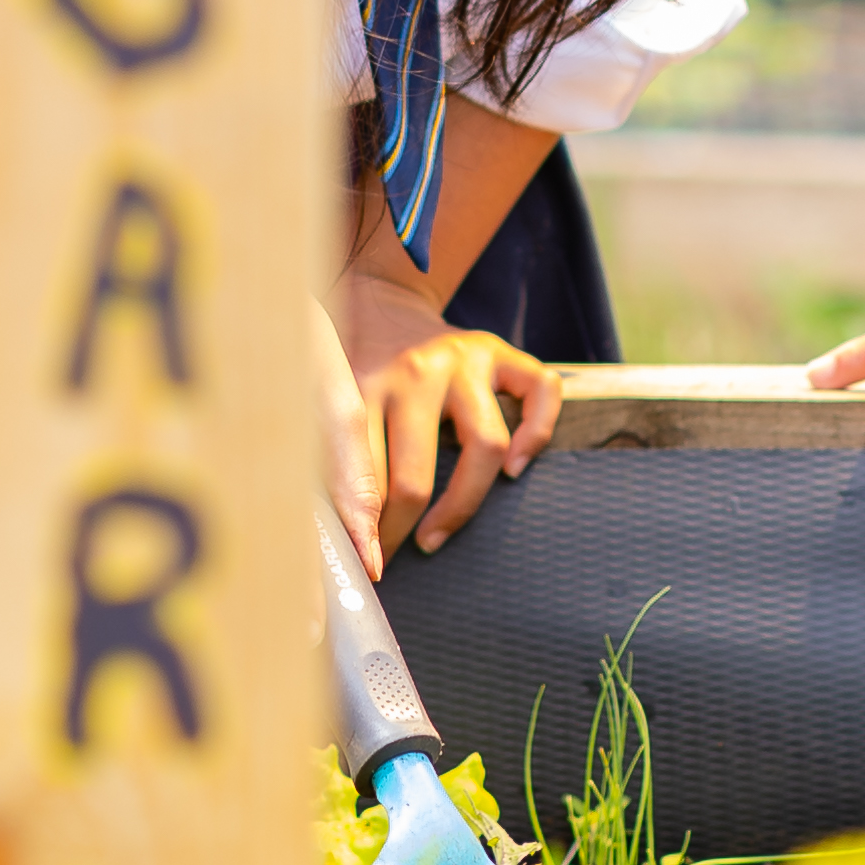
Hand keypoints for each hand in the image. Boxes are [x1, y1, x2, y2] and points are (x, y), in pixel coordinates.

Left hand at [333, 268, 559, 551]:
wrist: (380, 299)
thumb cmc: (349, 361)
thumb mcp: (322, 393)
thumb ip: (328, 451)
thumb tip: (329, 529)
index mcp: (364, 382)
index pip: (363, 473)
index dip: (364, 529)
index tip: (367, 565)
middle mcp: (417, 371)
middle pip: (416, 476)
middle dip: (401, 531)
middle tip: (392, 554)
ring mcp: (465, 360)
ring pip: (484, 446)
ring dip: (461, 506)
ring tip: (437, 533)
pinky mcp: (502, 353)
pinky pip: (542, 395)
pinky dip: (535, 437)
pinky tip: (513, 469)